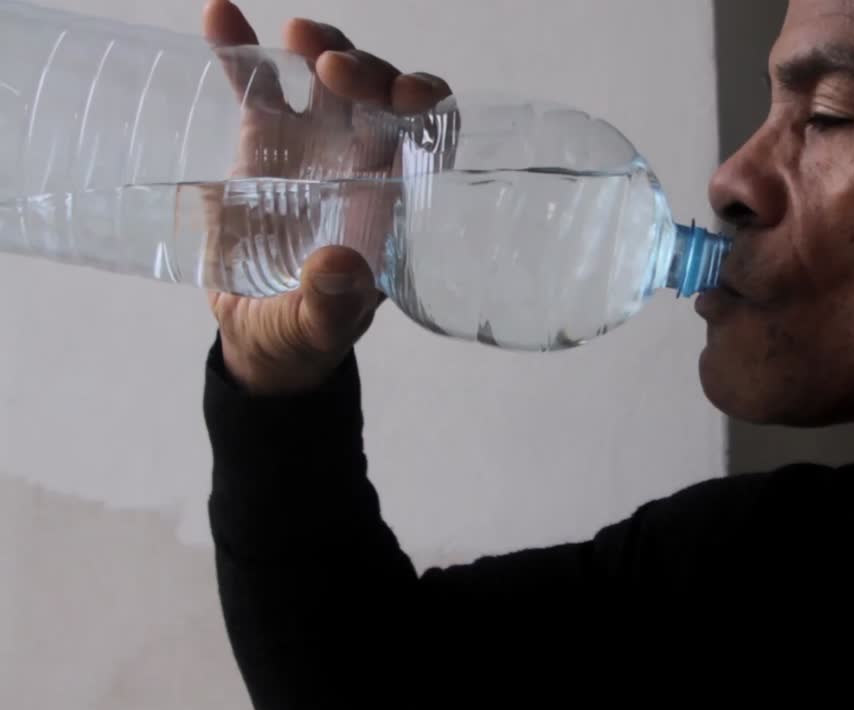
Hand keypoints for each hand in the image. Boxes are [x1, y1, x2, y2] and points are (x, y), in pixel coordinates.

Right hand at [201, 0, 450, 394]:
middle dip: (367, 70)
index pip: (431, 136)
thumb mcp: (318, 328)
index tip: (406, 97)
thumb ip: (332, 303)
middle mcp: (363, 160)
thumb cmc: (305, 333)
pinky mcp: (262, 139)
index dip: (428, 107)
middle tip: (333, 70)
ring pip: (327, 75)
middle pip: (382, 94)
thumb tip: (341, 266)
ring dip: (320, 44)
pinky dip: (241, 50)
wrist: (257, 333)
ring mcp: (313, 143)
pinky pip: (256, 84)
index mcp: (395, 198)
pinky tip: (221, 17)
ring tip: (296, 38)